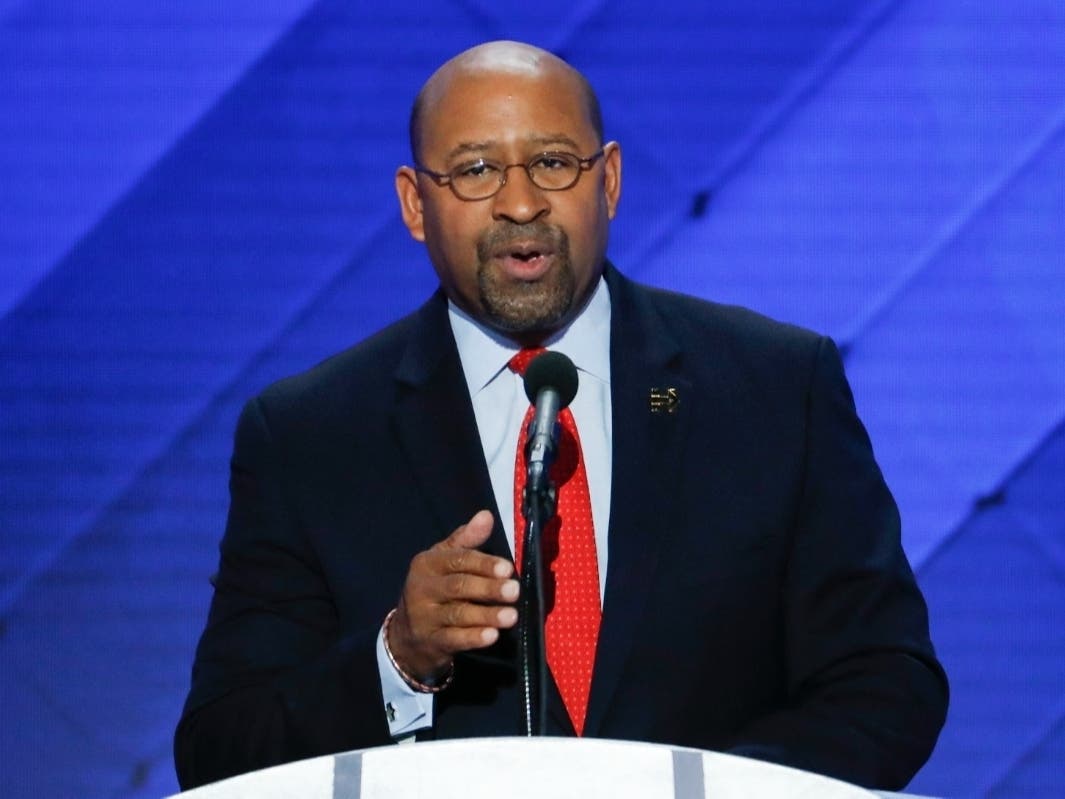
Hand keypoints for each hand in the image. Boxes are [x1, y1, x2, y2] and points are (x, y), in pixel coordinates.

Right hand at [387, 510, 518, 681]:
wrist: (406, 636)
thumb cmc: (434, 590)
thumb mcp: (443, 560)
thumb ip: (466, 539)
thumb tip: (486, 515)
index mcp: (427, 564)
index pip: (457, 560)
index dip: (483, 564)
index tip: (508, 568)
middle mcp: (422, 589)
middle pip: (458, 587)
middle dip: (488, 588)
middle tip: (514, 590)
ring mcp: (424, 617)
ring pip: (458, 614)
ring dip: (486, 615)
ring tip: (512, 616)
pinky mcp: (431, 642)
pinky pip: (454, 639)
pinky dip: (473, 638)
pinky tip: (492, 636)